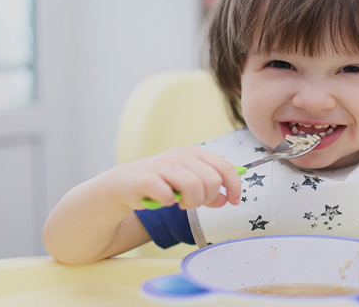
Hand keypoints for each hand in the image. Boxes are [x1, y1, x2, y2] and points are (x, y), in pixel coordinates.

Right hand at [111, 146, 242, 209]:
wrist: (124, 183)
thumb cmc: (161, 183)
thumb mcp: (190, 183)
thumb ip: (210, 191)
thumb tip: (228, 199)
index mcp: (195, 154)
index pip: (225, 167)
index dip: (234, 187)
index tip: (234, 202)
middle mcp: (181, 156)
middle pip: (212, 181)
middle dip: (208, 198)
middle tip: (194, 203)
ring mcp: (163, 165)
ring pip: (194, 188)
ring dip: (191, 202)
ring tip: (181, 203)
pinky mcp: (146, 178)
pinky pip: (168, 195)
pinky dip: (169, 203)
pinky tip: (164, 201)